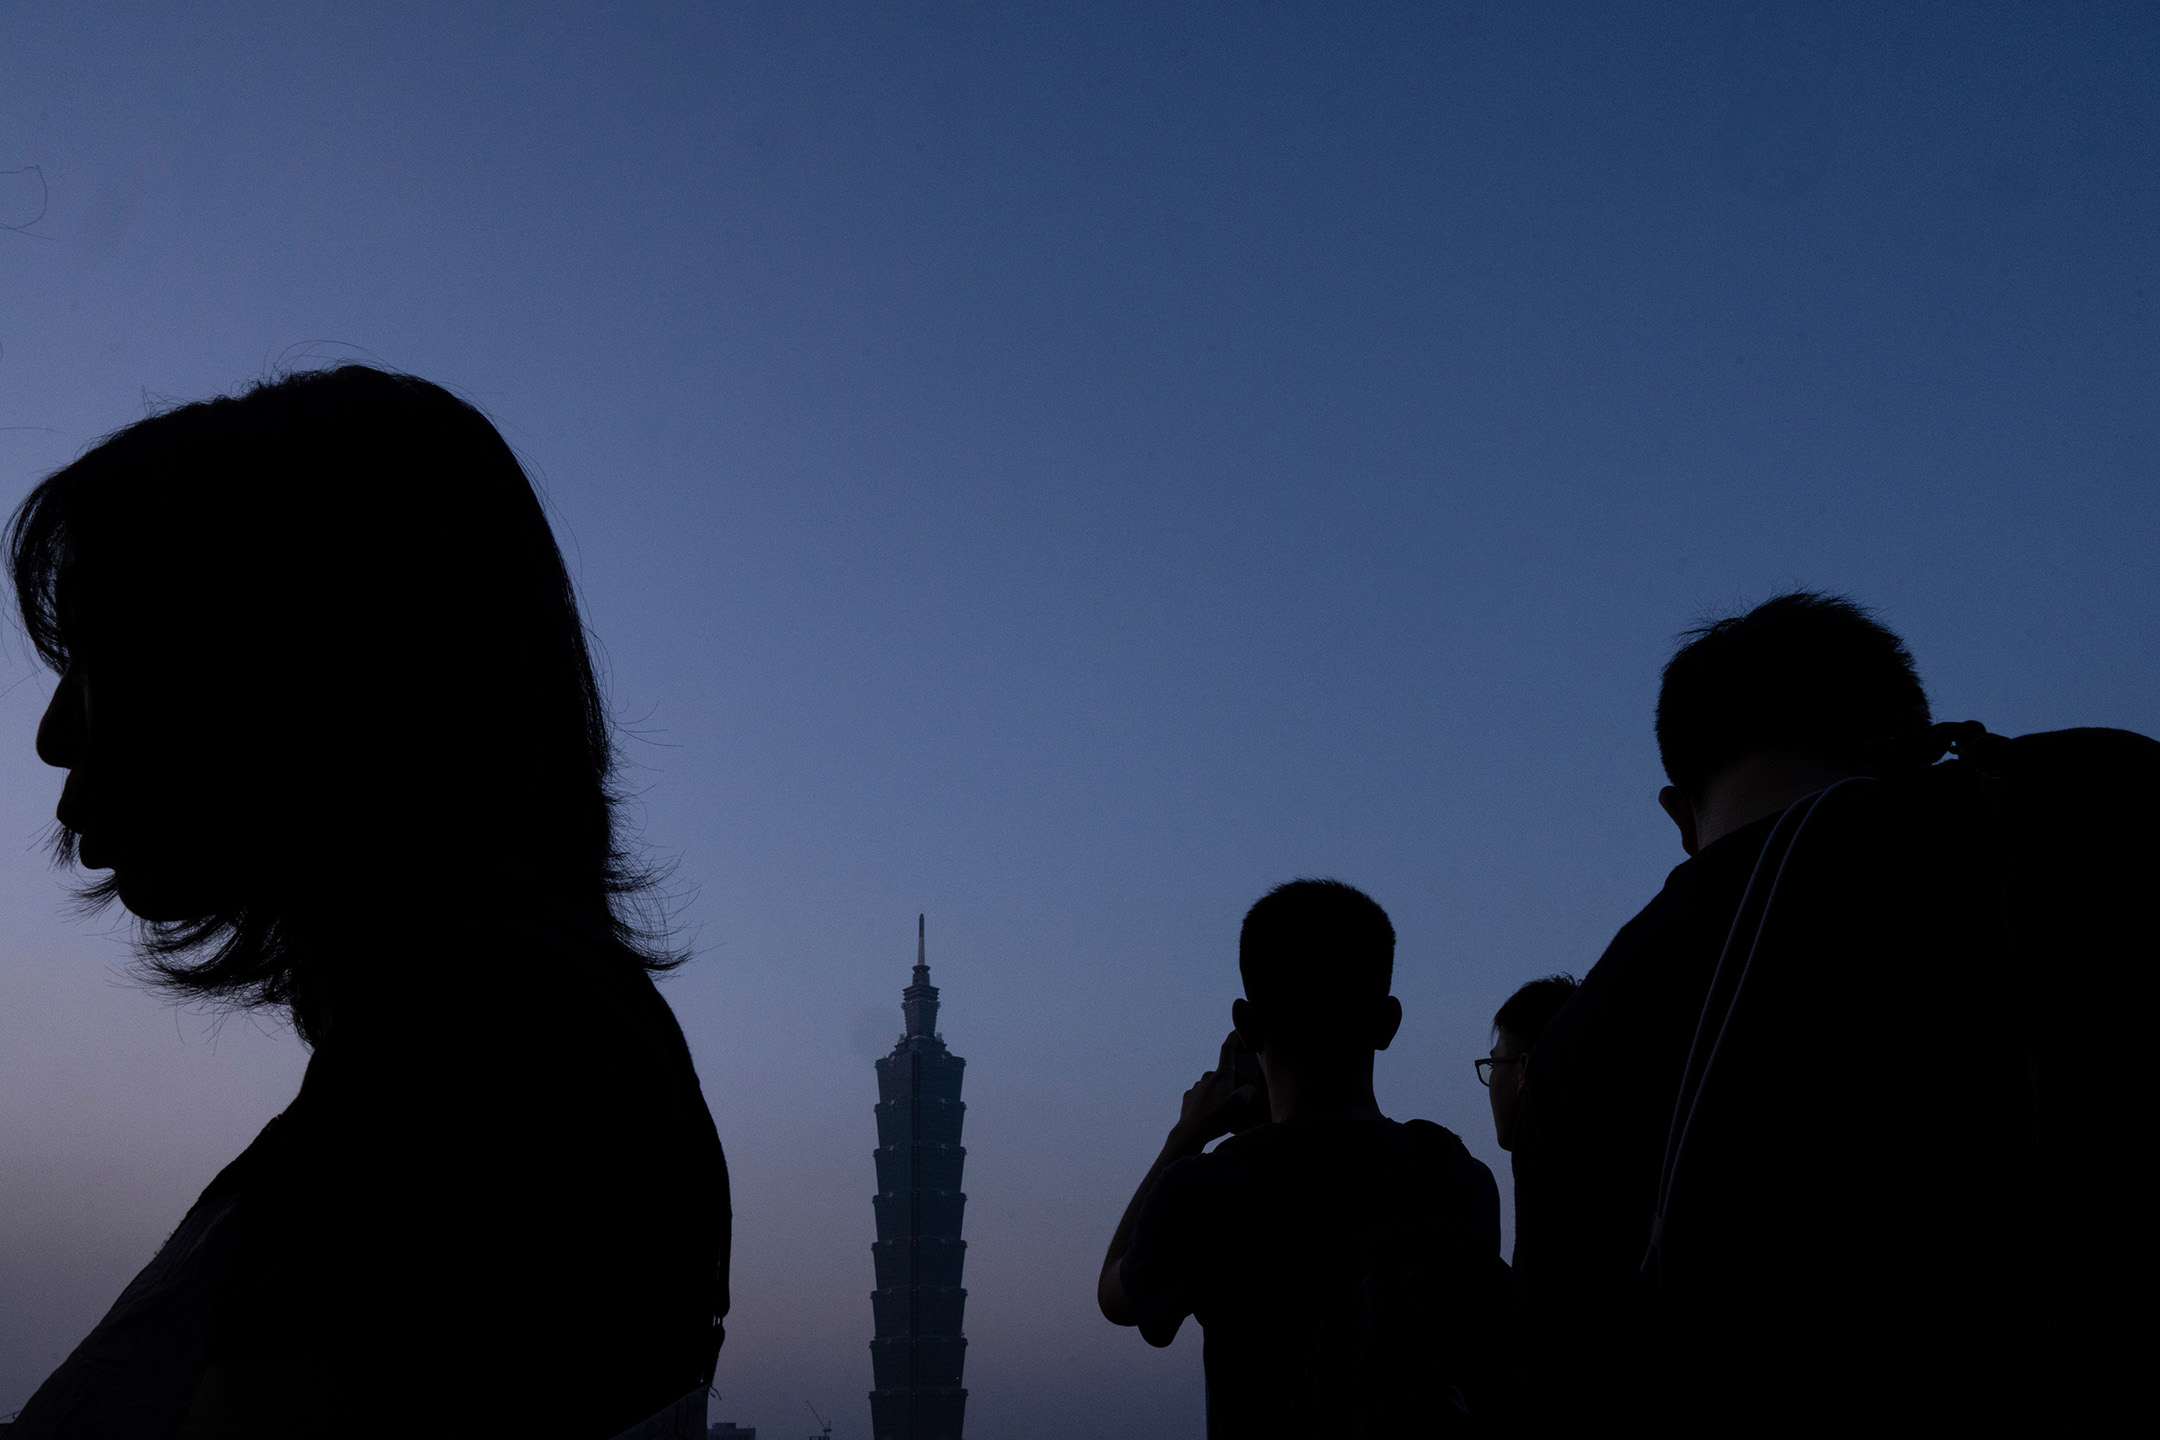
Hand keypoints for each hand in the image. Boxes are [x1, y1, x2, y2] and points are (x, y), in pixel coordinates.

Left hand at [1169, 1031, 1256, 1152]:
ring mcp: (1196, 1087)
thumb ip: (1248, 1092)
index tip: (1237, 1031)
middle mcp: (1207, 1077)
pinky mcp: (1189, 1097)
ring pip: (1212, 1086)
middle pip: (1223, 1074)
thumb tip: (1248, 1088)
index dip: (1233, 1039)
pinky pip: (1202, 1096)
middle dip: (1230, 1082)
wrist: (1190, 1133)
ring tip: (1222, 1112)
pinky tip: (1210, 1114)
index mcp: (1220, 1075)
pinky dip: (1208, 1102)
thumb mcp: (1239, 1105)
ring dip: (1218, 1094)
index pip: (1227, 1050)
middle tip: (1236, 1099)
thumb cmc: (1216, 1119)